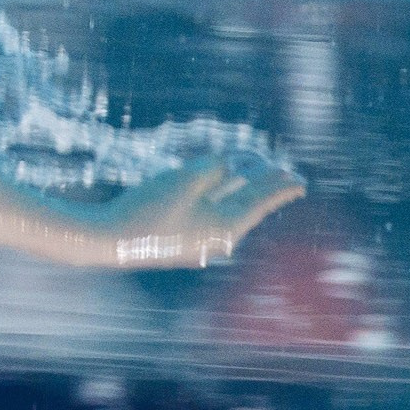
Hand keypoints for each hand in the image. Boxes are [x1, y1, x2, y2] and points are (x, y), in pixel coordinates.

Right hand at [100, 149, 304, 267]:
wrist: (109, 241)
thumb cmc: (149, 209)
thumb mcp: (185, 180)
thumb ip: (213, 168)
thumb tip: (227, 166)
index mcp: (226, 227)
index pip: (261, 202)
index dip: (280, 188)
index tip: (300, 180)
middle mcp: (217, 239)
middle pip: (245, 206)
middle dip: (261, 187)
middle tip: (280, 174)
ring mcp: (197, 243)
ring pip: (225, 210)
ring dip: (237, 191)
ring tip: (247, 178)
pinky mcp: (179, 241)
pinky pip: (207, 216)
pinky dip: (215, 199)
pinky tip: (211, 192)